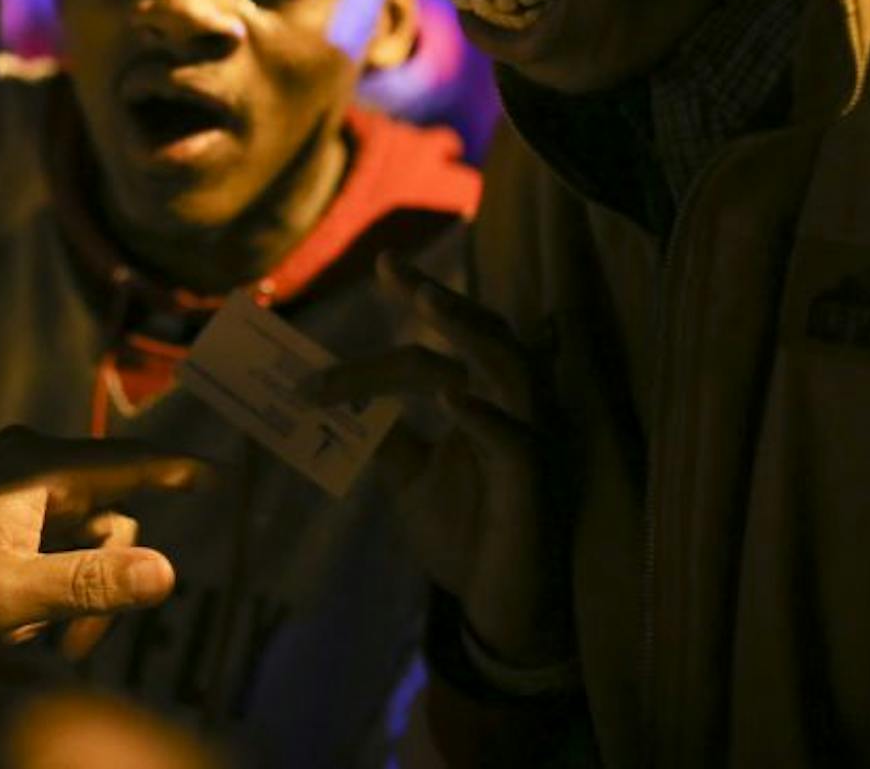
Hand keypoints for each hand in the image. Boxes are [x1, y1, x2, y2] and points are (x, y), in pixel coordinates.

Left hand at [0, 426, 204, 650]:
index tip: (220, 475)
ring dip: (67, 590)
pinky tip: (11, 622)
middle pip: (108, 519)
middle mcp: (30, 463)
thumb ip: (90, 584)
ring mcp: (11, 483)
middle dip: (102, 585)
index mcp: (37, 468)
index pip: (128, 461)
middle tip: (73, 652)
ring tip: (25, 638)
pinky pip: (46, 541)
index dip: (177, 469)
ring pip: (78, 538)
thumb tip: (168, 573)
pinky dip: (42, 581)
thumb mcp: (11, 593)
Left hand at [303, 254, 567, 666]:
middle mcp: (514, 409)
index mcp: (484, 399)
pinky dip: (486, 417)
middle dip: (443, 302)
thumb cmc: (465, 534)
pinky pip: (517, 442)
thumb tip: (335, 403)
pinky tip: (452, 400)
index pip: (451, 338)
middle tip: (398, 274)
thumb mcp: (410, 477)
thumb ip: (383, 434)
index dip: (421, 296)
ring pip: (512, 370)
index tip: (385, 261)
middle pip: (484, 337)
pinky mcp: (534, 485)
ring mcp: (530, 443)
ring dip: (469, 335)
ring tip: (428, 304)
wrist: (496, 607)